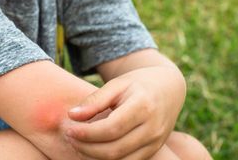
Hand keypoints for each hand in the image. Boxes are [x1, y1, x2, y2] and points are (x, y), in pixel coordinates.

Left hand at [64, 66, 185, 158]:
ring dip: (94, 156)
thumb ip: (95, 100)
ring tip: (78, 143)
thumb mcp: (117, 84)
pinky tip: (92, 149)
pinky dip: (108, 159)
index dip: (87, 133)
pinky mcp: (154, 151)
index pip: (111, 128)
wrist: (169, 89)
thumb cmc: (138, 84)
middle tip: (69, 137)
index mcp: (143, 106)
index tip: (69, 129)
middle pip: (115, 149)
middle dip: (86, 147)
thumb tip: (72, 115)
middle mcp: (153, 128)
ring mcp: (155, 143)